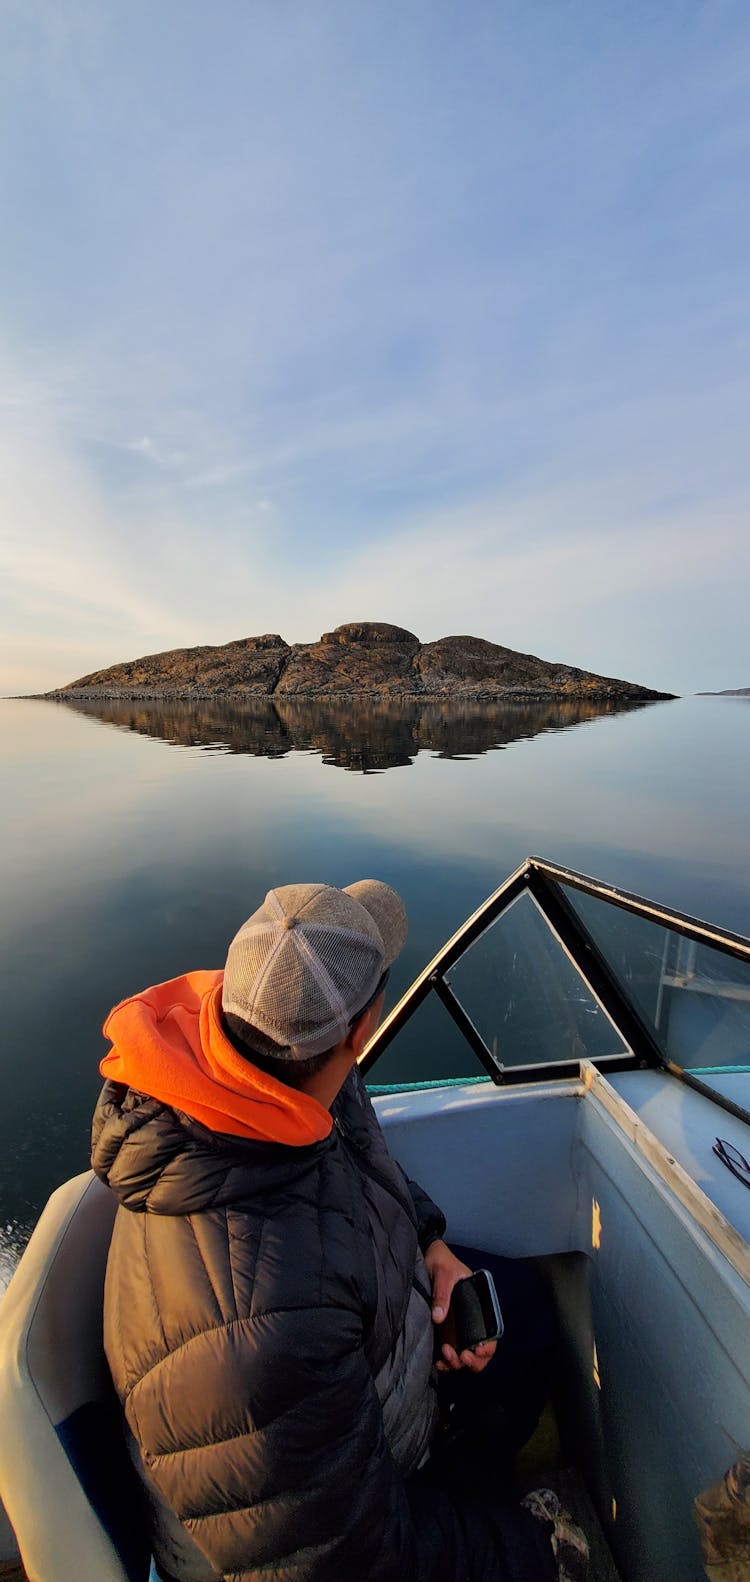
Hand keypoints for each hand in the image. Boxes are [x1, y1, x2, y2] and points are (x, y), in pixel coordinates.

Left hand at [423, 1239, 497, 1374]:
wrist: (427, 1256)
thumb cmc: (441, 1262)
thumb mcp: (444, 1274)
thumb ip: (443, 1294)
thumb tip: (439, 1317)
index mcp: (479, 1308)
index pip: (491, 1335)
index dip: (487, 1349)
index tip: (475, 1350)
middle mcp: (471, 1322)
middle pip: (480, 1353)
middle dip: (473, 1361)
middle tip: (460, 1356)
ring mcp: (457, 1329)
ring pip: (464, 1358)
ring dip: (457, 1363)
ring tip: (445, 1356)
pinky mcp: (444, 1332)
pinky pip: (450, 1355)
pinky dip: (447, 1364)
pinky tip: (439, 1362)